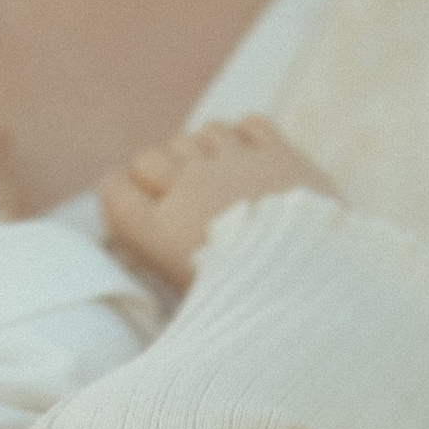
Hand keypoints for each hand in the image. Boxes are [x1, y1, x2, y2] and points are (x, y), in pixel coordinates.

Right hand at [99, 116, 334, 289]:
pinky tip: (250, 158)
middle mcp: (188, 187)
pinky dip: (243, 136)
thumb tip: (154, 264)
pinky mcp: (277, 152)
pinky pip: (246, 123)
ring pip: (199, 133)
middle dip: (157, 174)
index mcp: (161, 230)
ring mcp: (233, 163)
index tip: (129, 203)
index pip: (114, 191)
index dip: (118, 194)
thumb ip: (168, 275)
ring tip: (218, 176)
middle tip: (177, 196)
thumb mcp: (194, 305)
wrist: (314, 284)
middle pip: (150, 158)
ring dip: (202, 151)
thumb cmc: (248, 305)